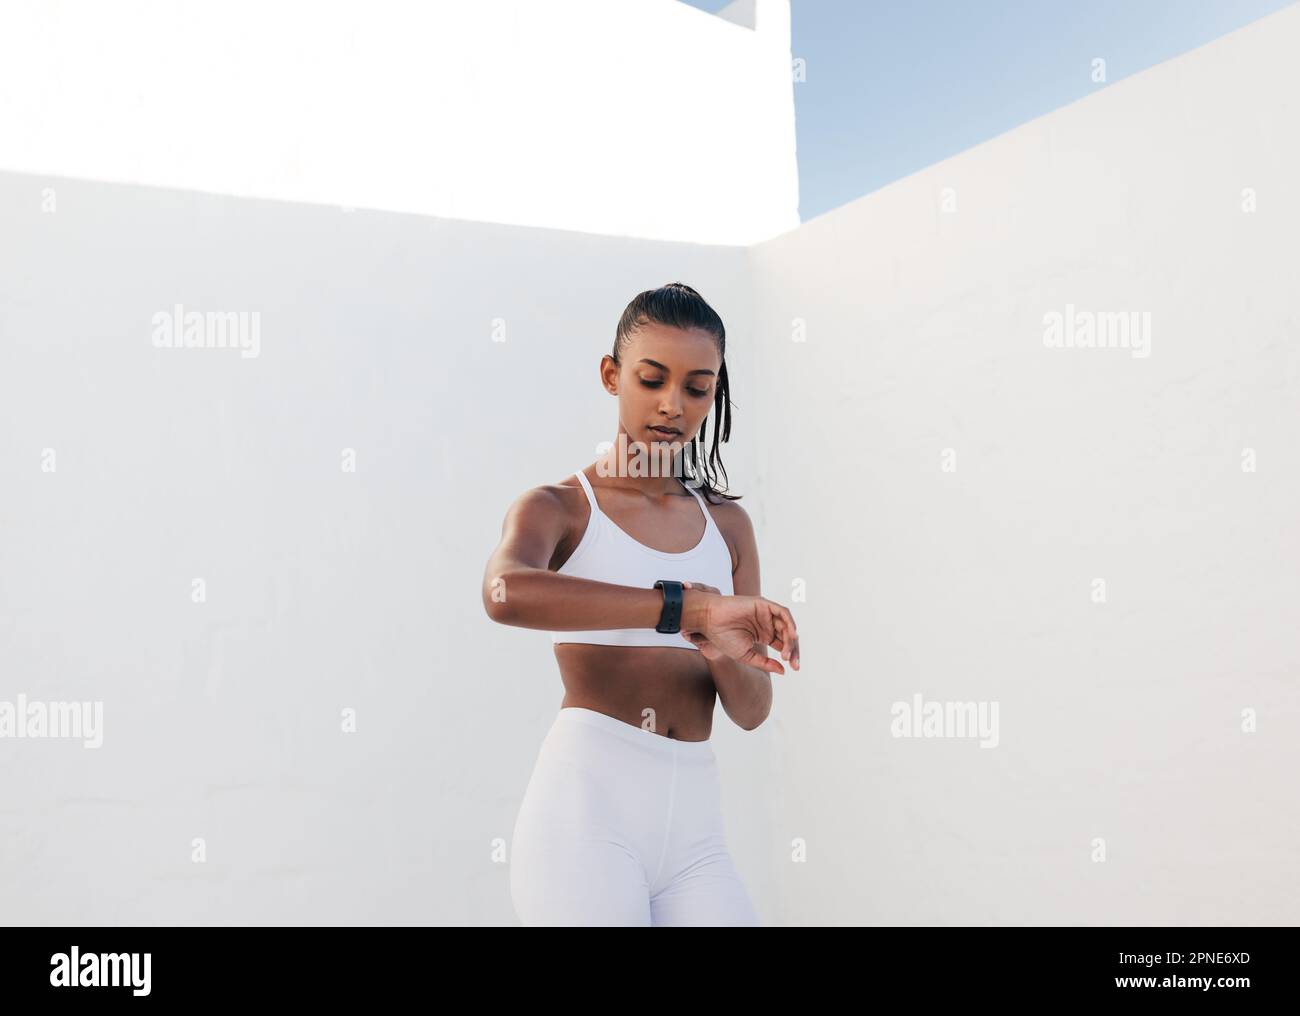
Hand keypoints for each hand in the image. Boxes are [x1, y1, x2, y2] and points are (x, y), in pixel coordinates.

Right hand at [681, 581, 799, 673]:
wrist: (709, 621)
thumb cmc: (723, 638)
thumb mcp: (746, 655)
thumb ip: (765, 663)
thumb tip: (784, 671)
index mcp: (763, 635)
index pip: (783, 645)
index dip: (791, 655)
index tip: (794, 668)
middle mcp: (767, 624)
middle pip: (788, 636)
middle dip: (793, 650)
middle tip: (794, 664)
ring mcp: (766, 614)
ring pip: (787, 625)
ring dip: (791, 639)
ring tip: (788, 654)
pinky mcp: (763, 604)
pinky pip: (782, 612)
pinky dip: (789, 622)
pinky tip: (791, 635)